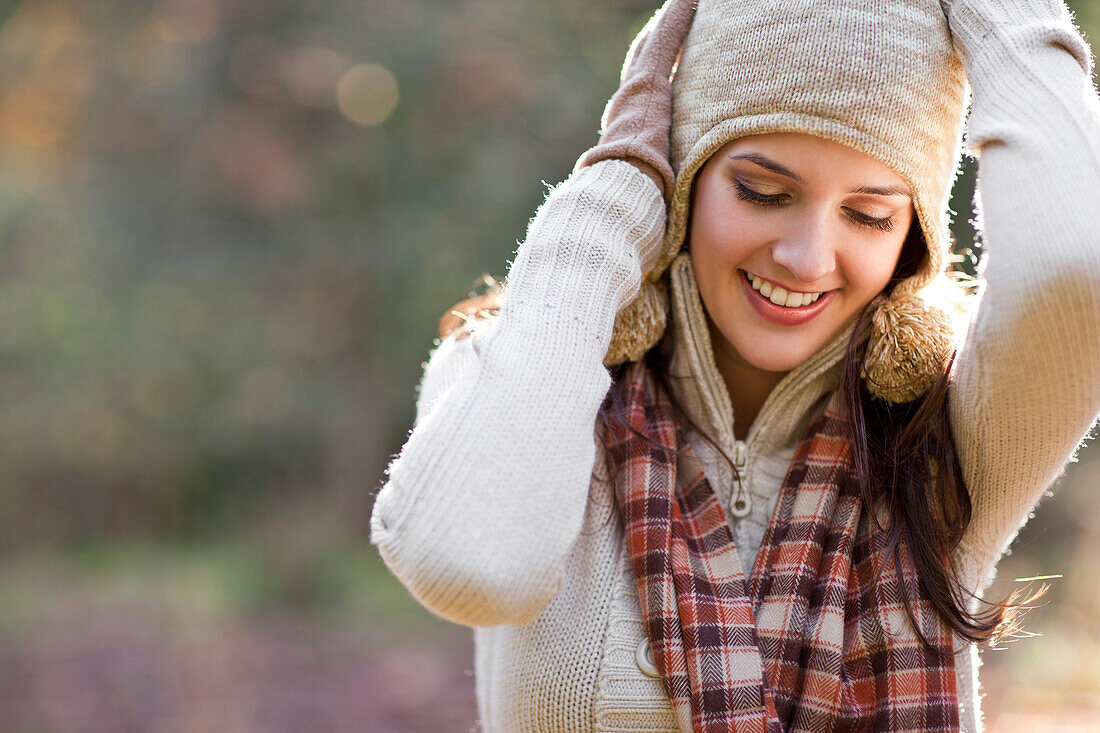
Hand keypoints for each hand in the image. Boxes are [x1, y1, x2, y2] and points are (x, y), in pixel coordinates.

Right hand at [577, 0, 696, 200]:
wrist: (616, 202)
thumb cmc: (632, 216)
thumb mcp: (645, 205)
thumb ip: (651, 205)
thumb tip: (655, 231)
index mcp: (628, 138)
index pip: (643, 102)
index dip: (655, 81)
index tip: (667, 68)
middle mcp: (626, 109)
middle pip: (644, 67)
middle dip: (658, 44)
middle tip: (675, 21)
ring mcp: (636, 94)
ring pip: (653, 49)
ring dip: (669, 27)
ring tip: (685, 6)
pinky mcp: (648, 84)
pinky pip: (667, 41)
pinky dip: (677, 19)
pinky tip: (690, 0)